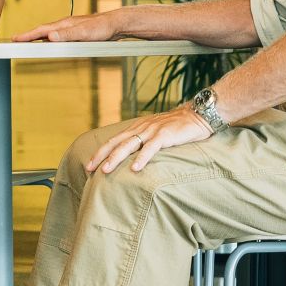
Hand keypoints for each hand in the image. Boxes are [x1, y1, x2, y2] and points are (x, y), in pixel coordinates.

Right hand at [14, 11, 118, 41]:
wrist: (116, 23)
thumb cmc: (102, 28)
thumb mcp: (84, 33)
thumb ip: (67, 35)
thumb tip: (50, 37)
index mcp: (64, 24)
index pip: (41, 30)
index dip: (27, 35)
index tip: (14, 38)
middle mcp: (65, 25)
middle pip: (42, 30)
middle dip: (28, 35)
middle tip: (15, 40)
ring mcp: (70, 28)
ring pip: (49, 33)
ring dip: (37, 37)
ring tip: (28, 41)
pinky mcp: (76, 32)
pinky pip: (58, 36)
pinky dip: (49, 38)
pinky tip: (51, 42)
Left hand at [86, 106, 212, 174]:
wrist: (197, 115)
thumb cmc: (177, 127)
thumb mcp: (155, 133)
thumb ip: (143, 142)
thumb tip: (132, 157)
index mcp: (136, 129)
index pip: (113, 141)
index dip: (100, 152)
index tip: (88, 164)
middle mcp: (140, 129)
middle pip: (115, 143)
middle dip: (100, 156)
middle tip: (89, 168)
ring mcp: (152, 131)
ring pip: (128, 145)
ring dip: (115, 158)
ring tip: (105, 170)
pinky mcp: (165, 136)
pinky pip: (151, 148)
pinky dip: (142, 158)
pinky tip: (135, 168)